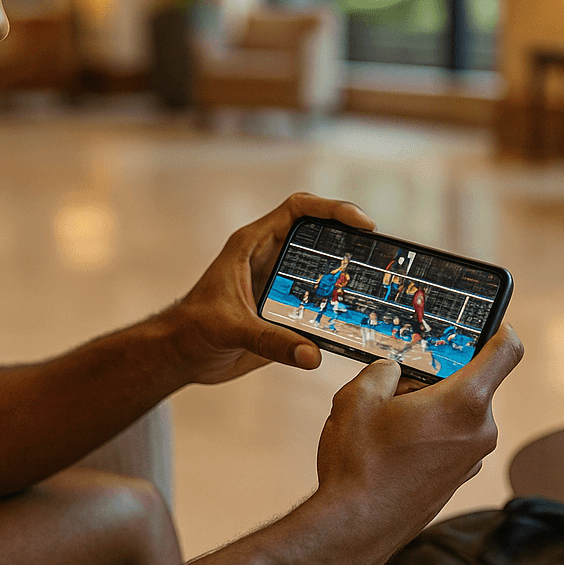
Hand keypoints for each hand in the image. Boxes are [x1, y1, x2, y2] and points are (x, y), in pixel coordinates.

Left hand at [163, 193, 374, 384]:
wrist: (181, 356)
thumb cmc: (193, 330)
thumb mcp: (230, 330)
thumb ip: (269, 341)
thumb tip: (312, 355)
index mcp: (254, 245)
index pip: (298, 210)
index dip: (332, 209)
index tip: (363, 223)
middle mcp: (271, 258)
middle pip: (320, 235)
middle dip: (352, 240)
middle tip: (382, 255)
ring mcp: (281, 284)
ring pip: (325, 269)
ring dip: (350, 274)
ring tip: (382, 284)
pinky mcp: (287, 310)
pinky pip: (321, 302)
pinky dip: (342, 307)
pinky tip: (363, 318)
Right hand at [312, 325, 523, 563]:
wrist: (355, 527)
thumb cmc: (360, 464)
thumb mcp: (358, 396)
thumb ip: (384, 370)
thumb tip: (393, 371)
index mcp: (465, 402)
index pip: (507, 351)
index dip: (498, 329)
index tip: (483, 324)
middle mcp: (480, 431)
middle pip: (470, 383)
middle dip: (434, 377)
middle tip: (396, 384)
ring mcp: (471, 459)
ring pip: (457, 413)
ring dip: (428, 407)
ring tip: (384, 422)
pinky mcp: (457, 479)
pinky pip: (450, 440)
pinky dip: (427, 433)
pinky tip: (389, 446)